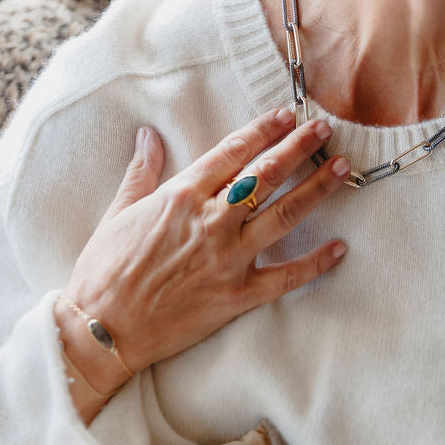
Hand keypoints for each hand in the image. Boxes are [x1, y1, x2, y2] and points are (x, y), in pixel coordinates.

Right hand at [55, 108, 349, 399]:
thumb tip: (148, 135)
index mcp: (180, 196)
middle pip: (265, 175)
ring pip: (283, 215)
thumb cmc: (104, 270)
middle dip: (298, 148)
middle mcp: (210, 222)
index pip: (232, 153)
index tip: (285, 115)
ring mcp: (228, 259)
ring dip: (316, 189)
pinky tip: (339, 248)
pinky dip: (315, 263)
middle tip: (324, 129)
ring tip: (341, 168)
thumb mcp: (118, 212)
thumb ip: (141, 171)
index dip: (262, 130)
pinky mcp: (237, 296)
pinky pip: (286, 277)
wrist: (102, 330)